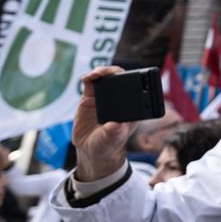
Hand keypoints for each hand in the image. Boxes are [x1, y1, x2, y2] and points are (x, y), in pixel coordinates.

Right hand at [72, 65, 136, 182]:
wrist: (92, 150)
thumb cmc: (107, 145)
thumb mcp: (112, 140)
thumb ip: (113, 132)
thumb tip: (114, 125)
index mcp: (130, 107)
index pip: (134, 88)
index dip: (131, 79)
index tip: (125, 78)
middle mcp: (118, 100)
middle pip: (119, 78)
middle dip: (112, 72)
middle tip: (105, 73)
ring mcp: (104, 98)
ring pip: (104, 78)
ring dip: (100, 72)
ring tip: (94, 75)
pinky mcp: (90, 99)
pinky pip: (90, 84)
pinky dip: (88, 78)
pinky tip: (86, 78)